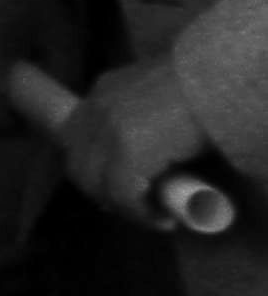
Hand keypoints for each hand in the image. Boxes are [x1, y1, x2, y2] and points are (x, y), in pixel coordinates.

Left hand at [63, 60, 219, 229]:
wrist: (220, 76)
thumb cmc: (201, 88)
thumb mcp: (158, 96)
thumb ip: (143, 117)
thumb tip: (149, 154)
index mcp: (103, 91)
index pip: (76, 139)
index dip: (90, 169)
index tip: (110, 189)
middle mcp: (97, 109)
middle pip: (79, 166)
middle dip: (102, 193)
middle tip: (133, 208)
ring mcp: (109, 129)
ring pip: (98, 184)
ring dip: (124, 207)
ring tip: (153, 217)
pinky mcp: (128, 149)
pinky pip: (124, 193)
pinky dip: (141, 213)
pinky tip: (163, 219)